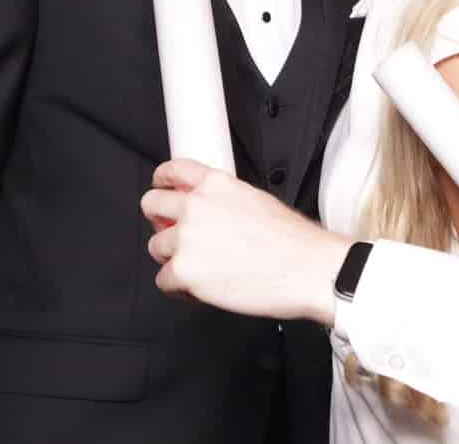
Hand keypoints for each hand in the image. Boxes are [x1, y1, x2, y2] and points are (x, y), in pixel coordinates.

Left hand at [141, 159, 351, 323]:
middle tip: (174, 233)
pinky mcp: (182, 271)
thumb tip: (211, 213)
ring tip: (200, 268)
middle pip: (151, 203)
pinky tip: (202, 288)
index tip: (162, 188)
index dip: (163, 181)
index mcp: (217, 184)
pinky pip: (163, 280)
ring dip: (173, 258)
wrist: (307, 269)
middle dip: (159, 219)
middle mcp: (197, 206)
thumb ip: (226, 201)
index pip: (173, 169)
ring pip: (155, 246)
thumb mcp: (259, 201)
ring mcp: (186, 238)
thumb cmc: (294, 242)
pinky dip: (179, 288)